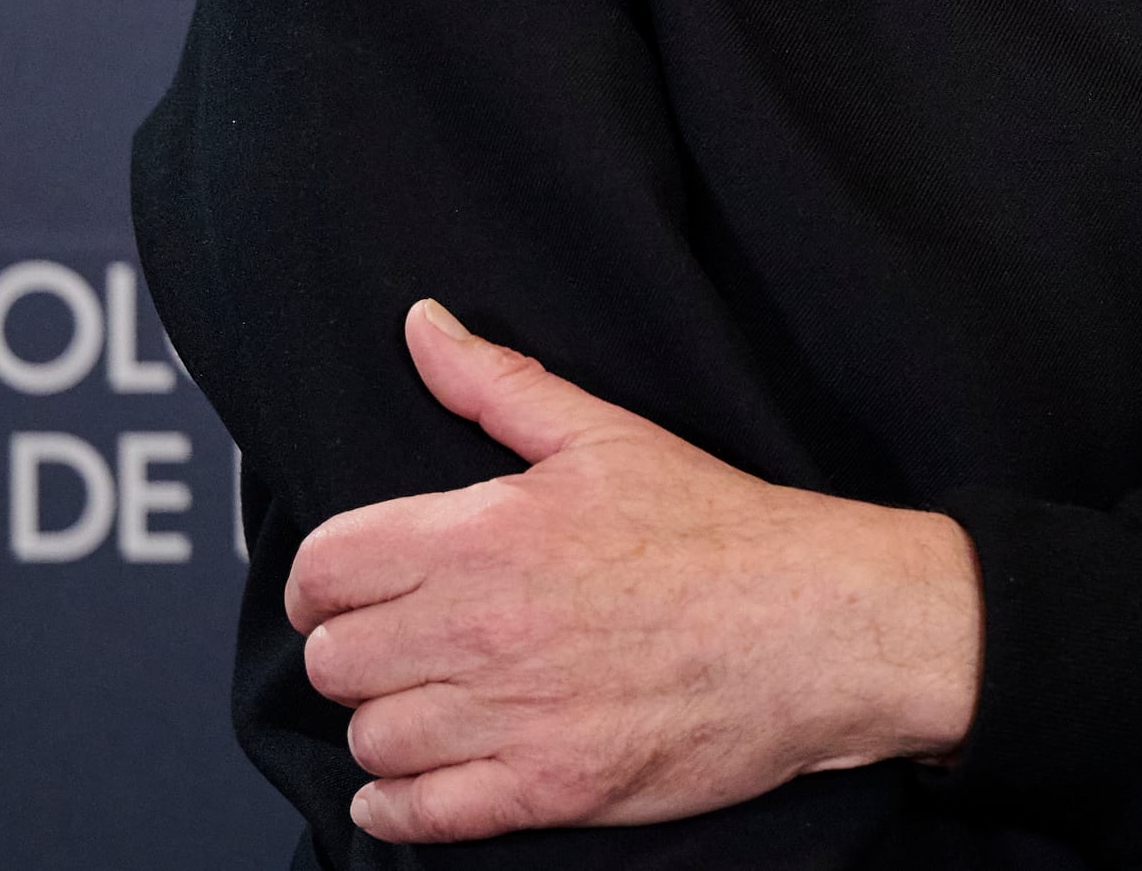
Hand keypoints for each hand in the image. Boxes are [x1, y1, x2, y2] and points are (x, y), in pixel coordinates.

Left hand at [286, 300, 980, 844]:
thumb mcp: (607, 434)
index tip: (344, 590)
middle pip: (334, 660)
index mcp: (484, 533)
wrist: (820, 625)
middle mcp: (482, 628)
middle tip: (403, 645)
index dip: (320, 580)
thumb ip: (496, 382)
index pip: (325, 568)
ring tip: (428, 706)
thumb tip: (421, 326)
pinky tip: (415, 783)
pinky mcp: (546, 789)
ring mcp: (512, 716)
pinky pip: (415, 816)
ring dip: (387, 726)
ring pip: (370, 739)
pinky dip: (395, 807)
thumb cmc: (721, 529)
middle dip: (357, 652)